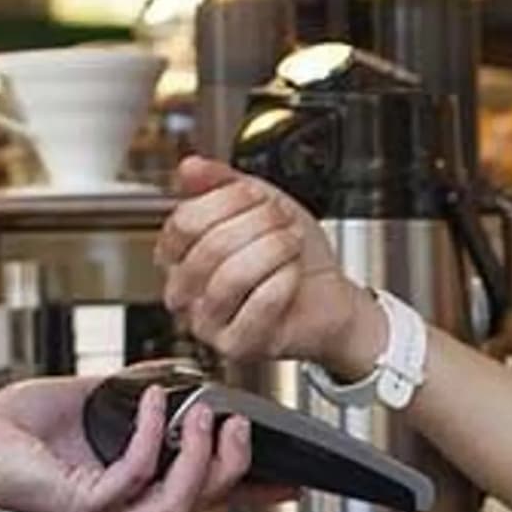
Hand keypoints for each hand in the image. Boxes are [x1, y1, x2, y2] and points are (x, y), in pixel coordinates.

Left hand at [0, 374, 257, 511]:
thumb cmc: (19, 423)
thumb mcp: (100, 401)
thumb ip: (144, 392)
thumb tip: (183, 373)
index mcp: (134, 495)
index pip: (205, 496)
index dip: (251, 490)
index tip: (289, 480)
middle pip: (207, 501)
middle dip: (235, 463)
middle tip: (242, 426)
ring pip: (182, 497)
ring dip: (202, 453)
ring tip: (207, 413)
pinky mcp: (86, 507)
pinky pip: (137, 471)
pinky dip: (149, 430)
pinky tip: (146, 400)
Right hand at [157, 156, 385, 373]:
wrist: (331, 300)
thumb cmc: (294, 258)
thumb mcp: (261, 206)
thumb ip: (223, 183)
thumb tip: (189, 166)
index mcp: (180, 255)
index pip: (184, 221)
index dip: (229, 201)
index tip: (260, 197)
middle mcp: (185, 291)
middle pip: (209, 246)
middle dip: (260, 225)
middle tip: (285, 223)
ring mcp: (206, 322)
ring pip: (231, 276)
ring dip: (274, 252)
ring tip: (291, 247)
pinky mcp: (235, 345)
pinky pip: (258, 304)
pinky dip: (284, 282)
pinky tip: (293, 276)